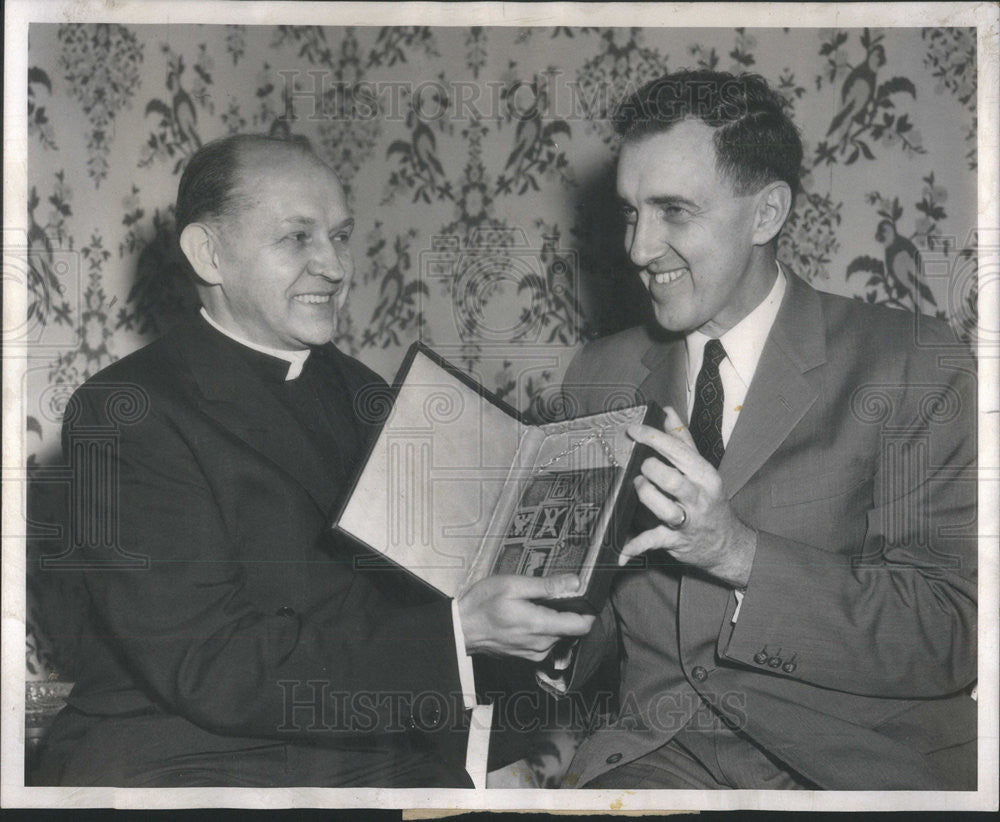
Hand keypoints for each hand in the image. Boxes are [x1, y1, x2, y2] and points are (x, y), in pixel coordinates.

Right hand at [457, 574, 595, 661]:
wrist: (461, 628)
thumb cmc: (482, 604)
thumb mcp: (513, 585)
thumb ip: (546, 586)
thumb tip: (575, 583)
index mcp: (540, 625)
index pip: (581, 626)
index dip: (588, 610)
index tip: (584, 596)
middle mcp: (541, 645)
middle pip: (571, 629)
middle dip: (568, 611)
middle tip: (553, 593)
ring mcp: (534, 653)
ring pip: (559, 635)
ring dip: (555, 620)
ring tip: (536, 603)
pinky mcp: (527, 656)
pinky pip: (546, 642)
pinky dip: (544, 628)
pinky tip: (528, 616)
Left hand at [620, 406, 756, 588]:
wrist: (728, 543)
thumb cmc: (709, 499)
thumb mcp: (701, 468)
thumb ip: (682, 439)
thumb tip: (668, 411)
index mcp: (704, 474)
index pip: (678, 451)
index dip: (653, 438)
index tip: (633, 430)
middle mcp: (698, 497)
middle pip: (673, 480)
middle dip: (652, 470)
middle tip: (641, 466)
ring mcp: (688, 521)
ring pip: (665, 510)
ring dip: (646, 497)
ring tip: (638, 487)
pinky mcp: (675, 541)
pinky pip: (654, 542)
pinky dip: (636, 546)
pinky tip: (621, 550)